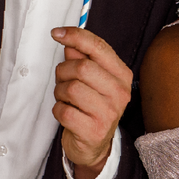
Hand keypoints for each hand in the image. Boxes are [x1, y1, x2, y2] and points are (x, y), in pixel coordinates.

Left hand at [50, 26, 133, 178]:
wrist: (95, 145)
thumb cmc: (92, 107)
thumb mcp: (92, 80)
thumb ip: (82, 58)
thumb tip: (69, 41)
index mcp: (122, 75)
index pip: (98, 47)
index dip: (75, 36)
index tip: (57, 33)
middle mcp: (120, 93)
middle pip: (82, 67)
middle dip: (63, 71)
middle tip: (63, 80)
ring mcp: (109, 113)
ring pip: (71, 89)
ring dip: (60, 92)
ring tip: (66, 99)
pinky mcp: (94, 130)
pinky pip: (64, 111)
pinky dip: (58, 110)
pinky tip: (67, 113)